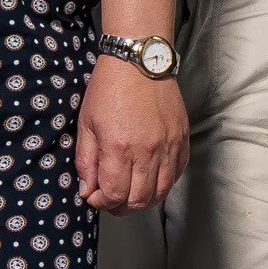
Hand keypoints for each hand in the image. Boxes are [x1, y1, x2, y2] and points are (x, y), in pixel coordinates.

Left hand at [76, 57, 188, 213]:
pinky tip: (149, 180)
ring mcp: (168, 147)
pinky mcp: (182, 140)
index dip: (101, 203)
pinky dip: (163, 185)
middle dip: (120, 207)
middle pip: (138, 200)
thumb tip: (87, 190)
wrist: (139, 61)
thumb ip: (85, 161)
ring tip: (130, 195)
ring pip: (160, 192)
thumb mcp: (86, 124)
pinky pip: (176, 175)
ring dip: (143, 201)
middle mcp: (147, 152)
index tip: (94, 197)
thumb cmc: (109, 88)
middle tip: (110, 201)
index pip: (113, 194)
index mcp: (119, 148)